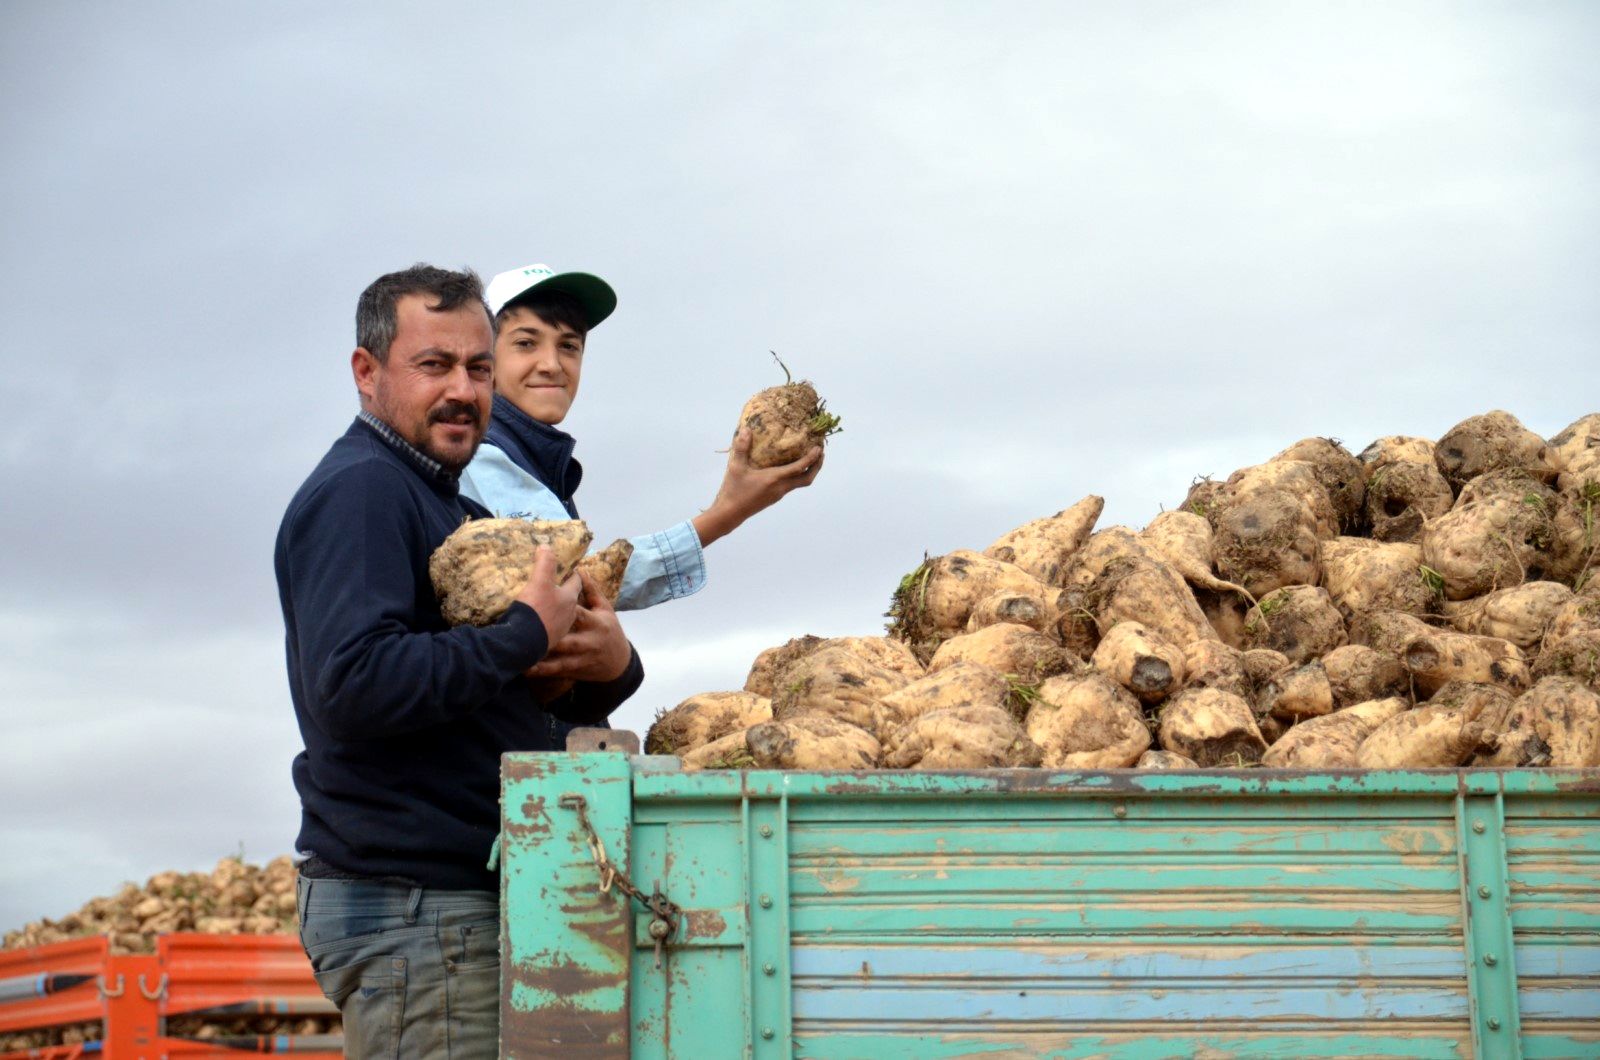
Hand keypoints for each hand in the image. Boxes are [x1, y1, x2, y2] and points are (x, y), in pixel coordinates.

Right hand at [513, 545, 580, 645]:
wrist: (524, 642)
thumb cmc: (536, 609)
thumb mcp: (539, 581)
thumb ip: (544, 563)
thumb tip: (546, 546)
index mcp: (569, 599)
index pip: (576, 583)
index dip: (573, 575)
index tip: (572, 570)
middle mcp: (568, 615)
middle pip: (570, 601)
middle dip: (565, 594)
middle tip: (557, 588)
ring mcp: (559, 630)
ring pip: (561, 616)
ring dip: (556, 610)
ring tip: (547, 605)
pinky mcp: (548, 641)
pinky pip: (549, 629)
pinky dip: (546, 623)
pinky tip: (537, 623)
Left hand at [525, 569, 634, 681]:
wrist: (619, 664)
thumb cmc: (609, 630)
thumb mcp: (605, 609)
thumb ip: (592, 590)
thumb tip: (580, 569)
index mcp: (596, 623)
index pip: (580, 614)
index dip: (564, 609)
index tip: (545, 601)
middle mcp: (590, 641)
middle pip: (570, 639)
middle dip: (551, 637)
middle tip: (530, 632)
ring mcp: (582, 658)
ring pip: (562, 658)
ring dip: (543, 655)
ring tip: (523, 653)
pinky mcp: (575, 669)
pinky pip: (557, 670)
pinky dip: (542, 670)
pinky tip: (527, 668)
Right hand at [692, 428, 823, 546]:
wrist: (730, 514)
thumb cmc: (733, 490)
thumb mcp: (736, 467)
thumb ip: (742, 448)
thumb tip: (746, 429)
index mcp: (774, 479)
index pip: (799, 468)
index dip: (811, 458)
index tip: (819, 448)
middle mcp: (781, 488)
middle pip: (807, 479)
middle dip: (817, 466)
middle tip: (821, 453)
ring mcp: (779, 494)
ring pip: (800, 483)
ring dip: (808, 471)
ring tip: (810, 458)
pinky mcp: (774, 497)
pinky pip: (791, 485)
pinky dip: (797, 475)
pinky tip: (791, 467)